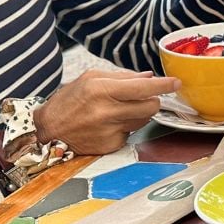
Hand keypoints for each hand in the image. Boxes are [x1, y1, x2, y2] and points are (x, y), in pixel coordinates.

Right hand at [34, 70, 177, 154]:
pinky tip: (109, 125)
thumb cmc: (69, 101)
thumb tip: (150, 77)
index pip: (144, 88)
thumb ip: (123, 77)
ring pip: (144, 120)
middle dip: (152, 100)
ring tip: (118, 111)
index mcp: (102, 90)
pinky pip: (132, 134)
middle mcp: (107, 112)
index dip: (164, 85)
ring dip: (139, 114)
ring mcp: (109, 131)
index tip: (176, 83)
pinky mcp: (110, 146)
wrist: (47, 131)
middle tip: (142, 98)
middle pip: (151, 106)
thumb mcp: (92, 79)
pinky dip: (126, 128)